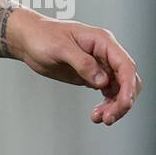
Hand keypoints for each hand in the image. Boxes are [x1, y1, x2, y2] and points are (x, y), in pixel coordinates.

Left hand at [7, 9, 141, 125]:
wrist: (28, 40)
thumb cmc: (42, 36)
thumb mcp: (60, 47)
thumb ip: (82, 63)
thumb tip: (102, 81)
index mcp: (102, 41)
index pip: (125, 65)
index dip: (128, 86)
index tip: (124, 104)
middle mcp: (105, 53)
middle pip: (127, 80)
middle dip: (123, 100)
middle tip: (109, 117)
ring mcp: (100, 65)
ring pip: (119, 89)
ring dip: (114, 106)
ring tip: (99, 118)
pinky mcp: (92, 76)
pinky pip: (108, 93)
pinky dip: (107, 105)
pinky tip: (96, 114)